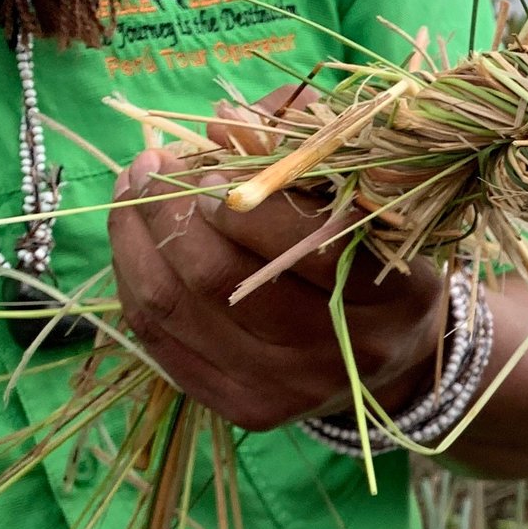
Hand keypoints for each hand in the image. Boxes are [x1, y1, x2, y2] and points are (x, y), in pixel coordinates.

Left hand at [110, 86, 447, 430]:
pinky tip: (134, 238)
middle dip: (170, 209)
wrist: (394, 358)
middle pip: (221, 278)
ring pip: (175, 307)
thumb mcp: (363, 196)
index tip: (209, 159)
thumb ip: (300, 151)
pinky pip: (159, 339)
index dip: (242, 195)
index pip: (304, 243)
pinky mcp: (241, 408)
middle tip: (154, 166)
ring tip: (134, 188)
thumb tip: (222, 121)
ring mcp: (285, 390)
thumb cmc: (375, 254)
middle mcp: (340, 355)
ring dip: (136, 237)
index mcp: (392, 297)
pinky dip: (133, 278)